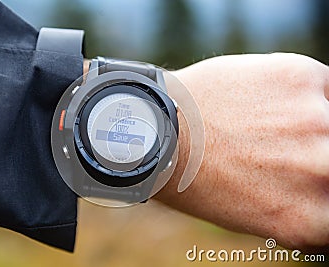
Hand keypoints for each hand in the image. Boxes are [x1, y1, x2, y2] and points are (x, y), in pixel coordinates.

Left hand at [156, 53, 328, 251]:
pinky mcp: (301, 78)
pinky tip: (268, 102)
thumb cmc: (198, 179)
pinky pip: (322, 86)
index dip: (323, 191)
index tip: (312, 180)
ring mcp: (315, 121)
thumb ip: (303, 205)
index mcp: (308, 220)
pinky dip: (301, 95)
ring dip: (310, 125)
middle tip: (280, 151)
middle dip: (314, 160)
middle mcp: (320, 171)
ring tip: (270, 126)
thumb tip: (325, 195)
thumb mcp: (259, 215)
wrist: (160, 132)